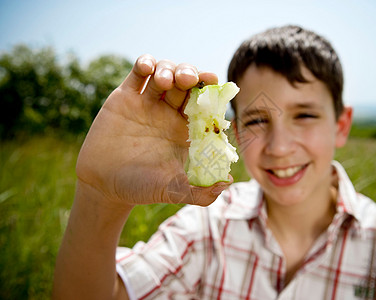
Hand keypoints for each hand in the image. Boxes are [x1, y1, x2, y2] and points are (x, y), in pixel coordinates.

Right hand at [76, 55, 231, 207]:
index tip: (214, 82)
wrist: (103, 186)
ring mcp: (146, 103)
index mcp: (185, 129)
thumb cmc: (141, 188)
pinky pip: (137, 74)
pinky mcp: (124, 98)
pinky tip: (147, 67)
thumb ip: (201, 192)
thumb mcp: (173, 192)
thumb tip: (229, 181)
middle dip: (191, 74)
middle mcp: (168, 113)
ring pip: (165, 73)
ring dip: (169, 69)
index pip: (203, 102)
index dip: (210, 90)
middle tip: (190, 79)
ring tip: (166, 80)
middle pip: (186, 82)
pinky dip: (144, 64)